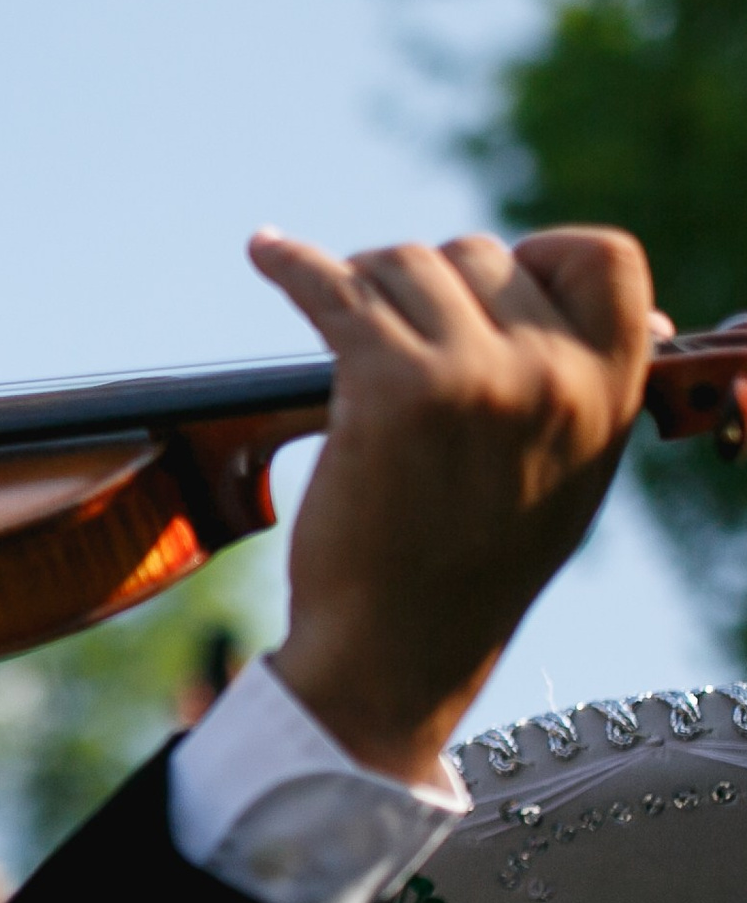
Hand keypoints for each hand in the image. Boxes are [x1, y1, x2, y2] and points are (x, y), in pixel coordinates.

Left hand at [253, 224, 656, 786]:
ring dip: (362, 286)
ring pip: (404, 264)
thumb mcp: (569, 477)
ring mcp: (474, 376)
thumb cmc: (469, 570)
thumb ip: (584, 394)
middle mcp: (553, 375)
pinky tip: (265, 253)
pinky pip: (333, 288)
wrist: (400, 649)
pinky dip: (290, 264)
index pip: (606, 259)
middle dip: (425, 285)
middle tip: (388, 335)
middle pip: (479, 254)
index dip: (539, 253)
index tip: (485, 278)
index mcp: (610, 394)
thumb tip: (638, 320)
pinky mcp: (391, 386)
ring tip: (342, 325)